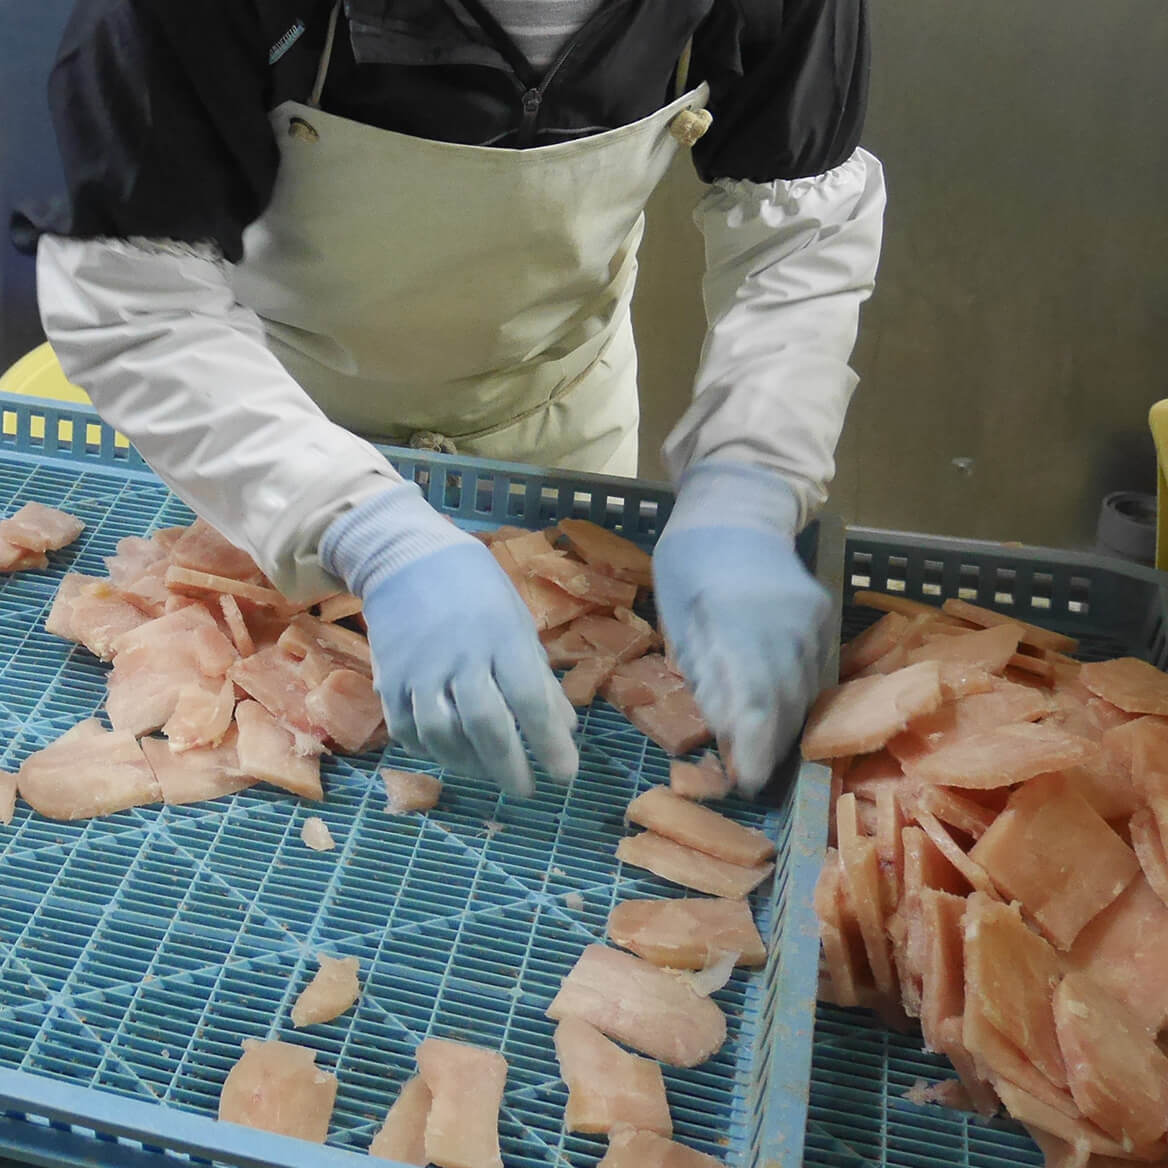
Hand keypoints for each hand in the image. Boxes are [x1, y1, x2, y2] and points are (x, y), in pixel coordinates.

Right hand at [320, 484, 577, 795]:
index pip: (530, 700)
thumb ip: (539, 677)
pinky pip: (408, 731)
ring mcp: (419, 670)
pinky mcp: (388, 680)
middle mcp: (460, 656)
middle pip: (486, 726)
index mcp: (502, 637)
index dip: (550, 743)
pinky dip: (432, 752)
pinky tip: (452, 755)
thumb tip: (566, 728)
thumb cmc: (476, 590)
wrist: (405, 558)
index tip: (566, 775)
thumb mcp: (518, 623)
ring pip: (443, 735)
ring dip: (470, 765)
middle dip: (510, 767)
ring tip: (490, 773)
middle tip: (527, 791)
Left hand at [652, 461, 829, 794]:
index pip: (753, 695)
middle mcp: (785, 620)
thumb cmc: (689, 561)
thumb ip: (701, 669)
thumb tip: (723, 728)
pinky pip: (820, 670)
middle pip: (786, 699)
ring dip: (789, 728)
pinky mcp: (825, 615)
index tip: (748, 781)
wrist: (738, 506)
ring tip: (768, 760)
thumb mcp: (677, 614)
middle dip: (771, 746)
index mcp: (736, 618)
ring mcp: (812, 616)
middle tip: (754, 781)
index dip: (754, 744)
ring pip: (808, 689)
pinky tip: (788, 722)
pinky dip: (804, 700)